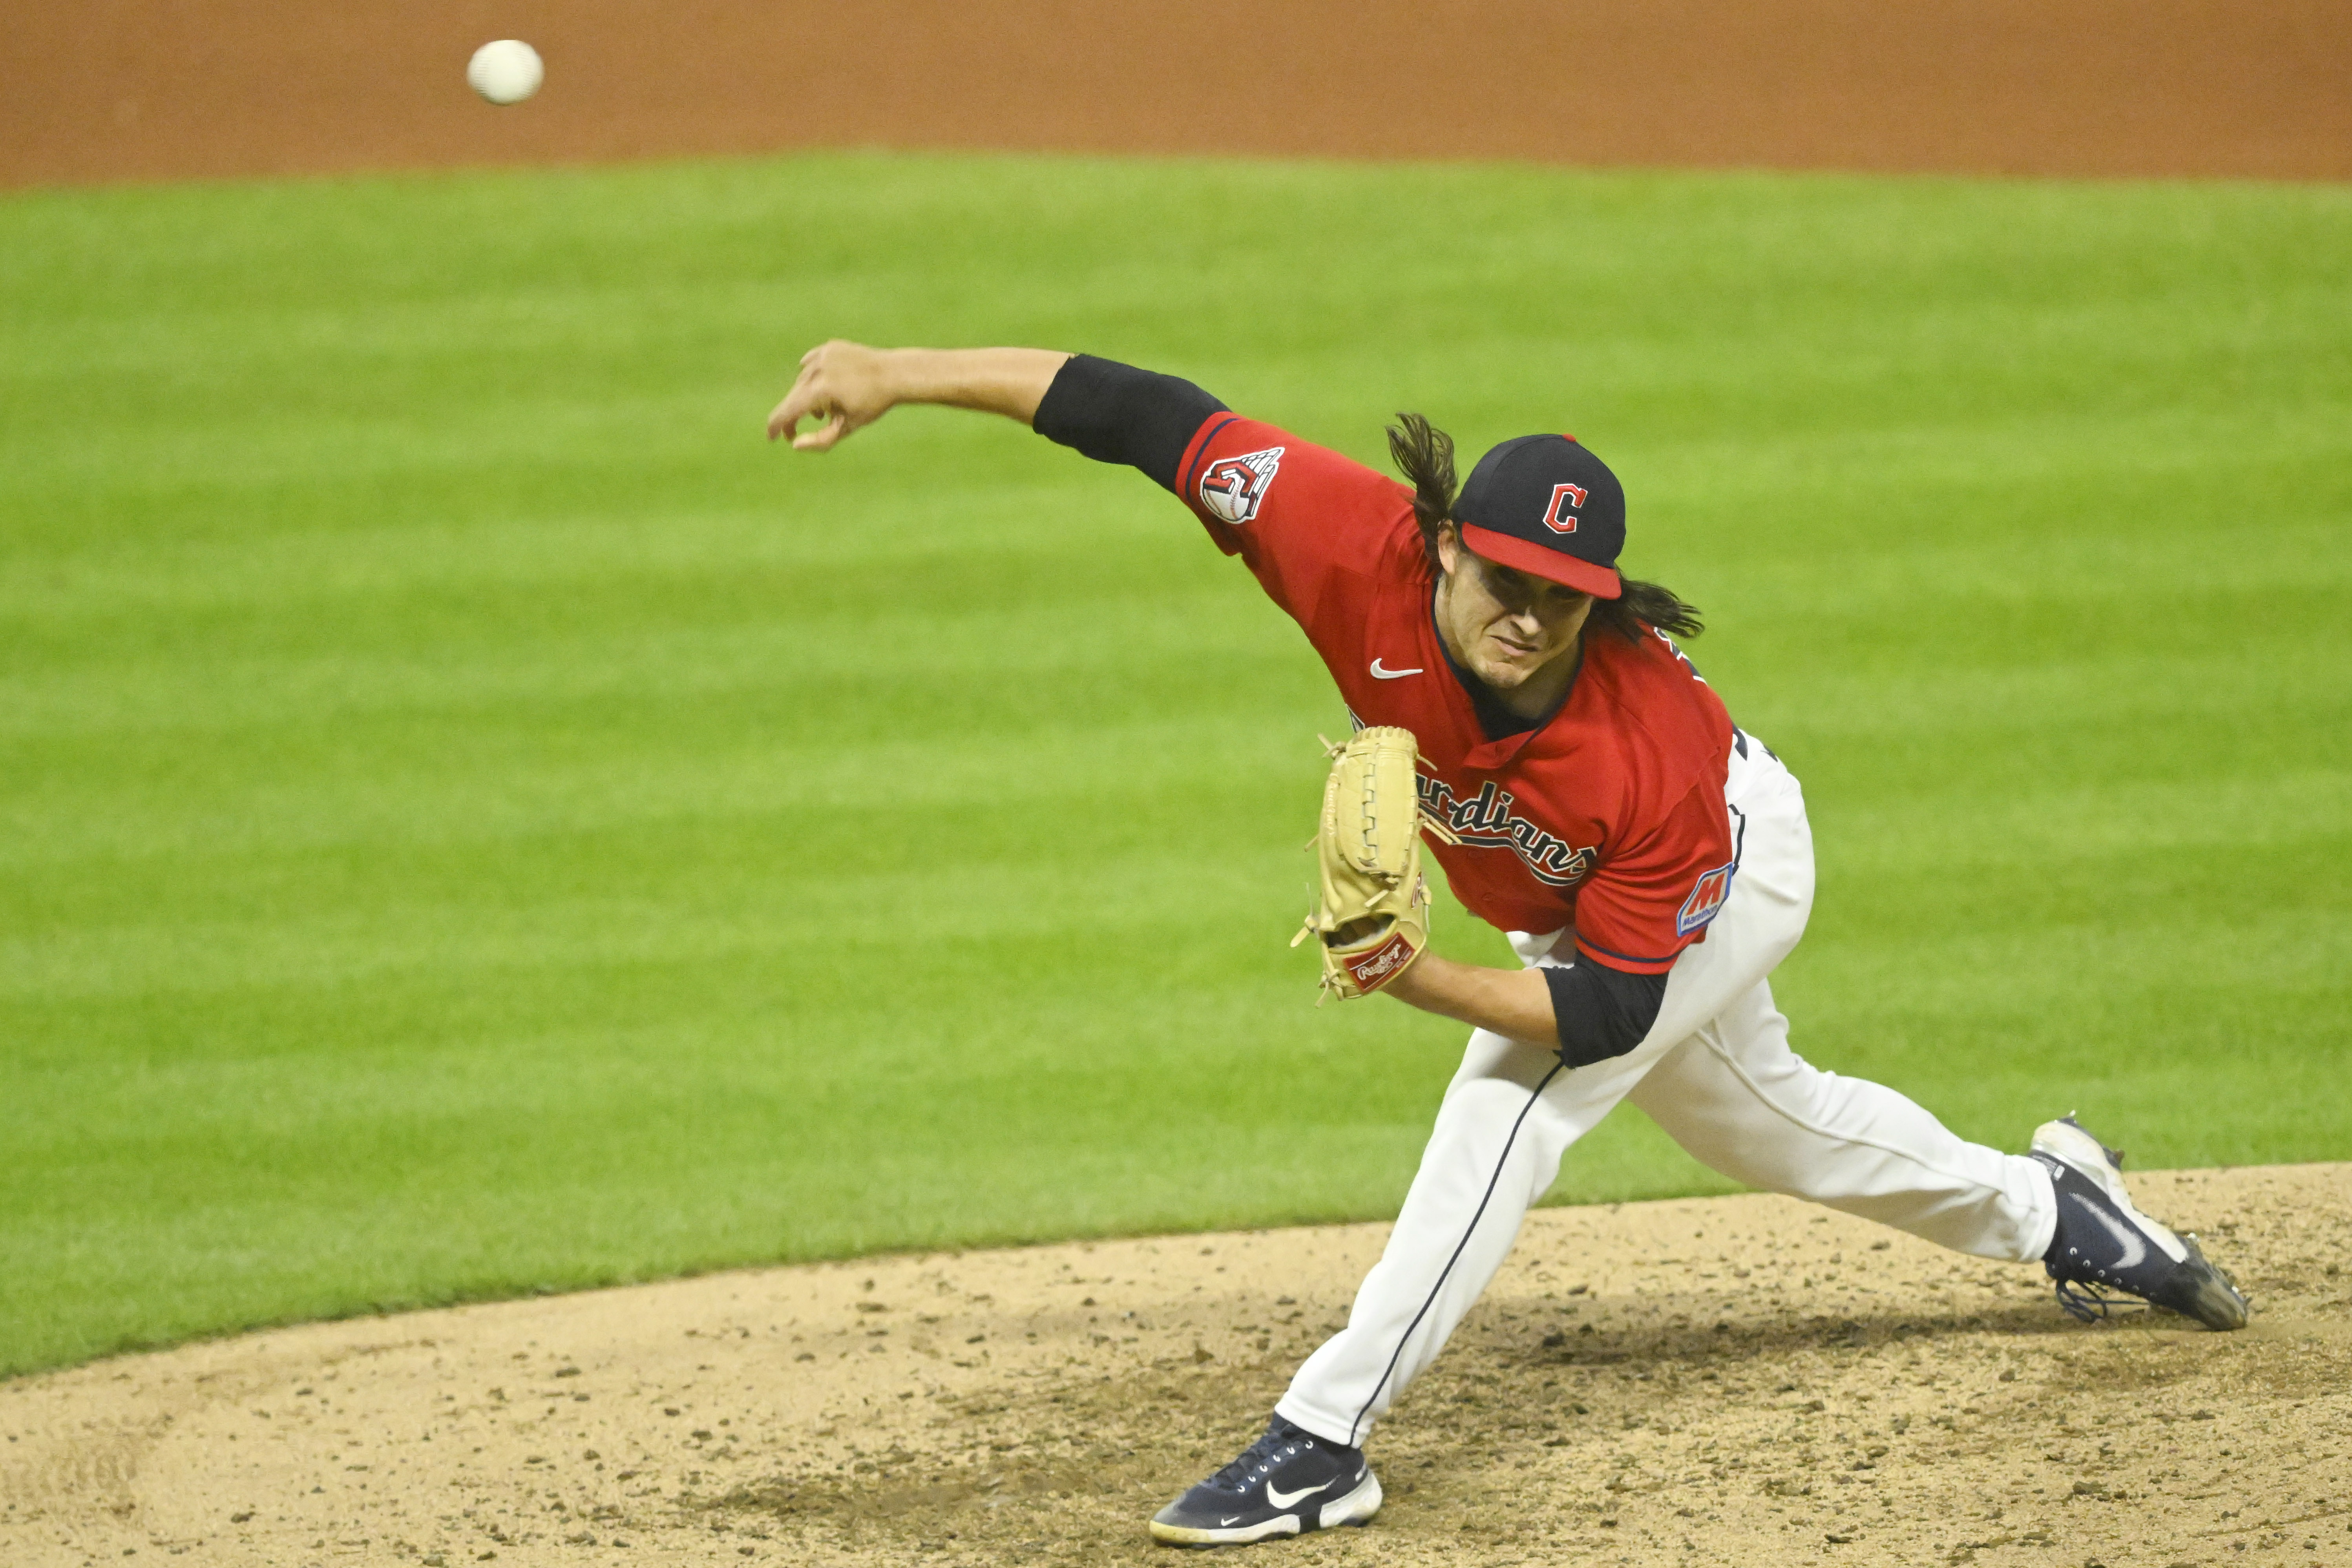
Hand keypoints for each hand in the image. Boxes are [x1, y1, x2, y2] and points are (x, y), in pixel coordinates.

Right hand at [766, 340, 897, 450]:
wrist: (894, 373)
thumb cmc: (873, 404)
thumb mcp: (848, 427)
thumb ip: (821, 441)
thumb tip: (795, 444)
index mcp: (820, 390)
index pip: (789, 410)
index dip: (777, 426)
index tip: (771, 438)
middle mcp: (817, 370)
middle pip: (794, 397)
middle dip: (792, 416)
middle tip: (793, 433)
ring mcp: (822, 356)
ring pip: (802, 382)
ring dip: (807, 398)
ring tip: (826, 410)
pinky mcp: (828, 348)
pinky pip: (810, 364)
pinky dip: (812, 377)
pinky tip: (823, 386)